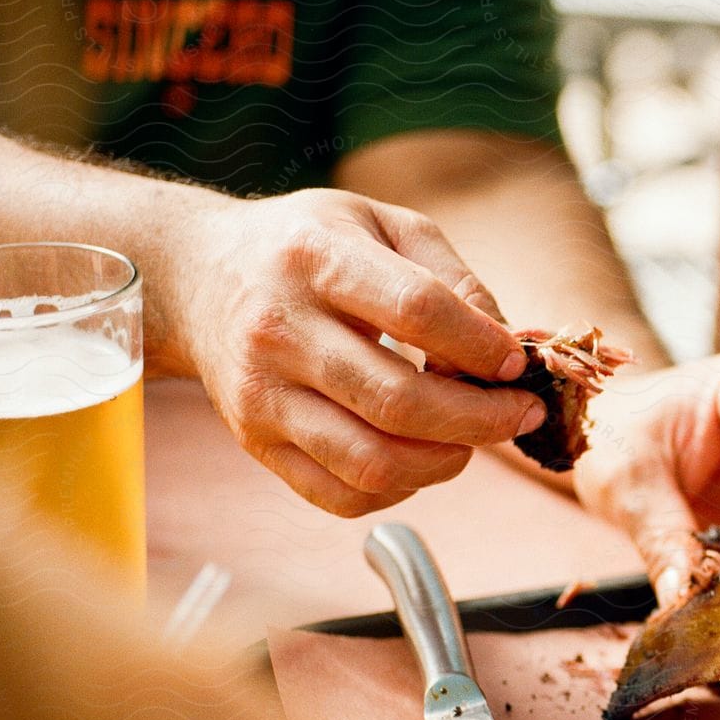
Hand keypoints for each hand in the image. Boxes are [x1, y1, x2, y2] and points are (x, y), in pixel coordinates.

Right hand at [169, 189, 546, 515]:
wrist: (199, 275)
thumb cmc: (310, 248)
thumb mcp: (382, 225)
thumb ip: (452, 276)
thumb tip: (506, 347)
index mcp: (316, 259)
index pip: (418, 312)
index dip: (482, 347)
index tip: (516, 365)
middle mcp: (279, 329)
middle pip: (401, 401)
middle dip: (482, 419)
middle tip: (519, 413)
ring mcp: (262, 394)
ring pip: (373, 461)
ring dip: (445, 462)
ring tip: (469, 440)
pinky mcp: (255, 441)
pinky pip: (340, 495)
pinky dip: (398, 491)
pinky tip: (418, 460)